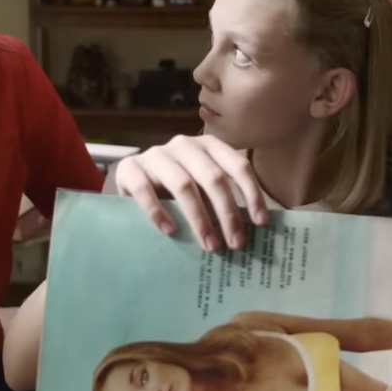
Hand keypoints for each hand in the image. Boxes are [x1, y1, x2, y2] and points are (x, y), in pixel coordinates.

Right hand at [113, 135, 268, 250]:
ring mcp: (156, 154)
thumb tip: (251, 230)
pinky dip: (160, 213)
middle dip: (228, 213)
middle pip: (213, 178)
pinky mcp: (130, 168)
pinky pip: (146, 191)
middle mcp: (184, 145)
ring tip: (210, 245)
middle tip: (236, 242)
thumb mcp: (201, 187)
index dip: (252, 193)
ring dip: (200, 219)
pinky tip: (171, 232)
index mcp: (208, 146)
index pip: (237, 166)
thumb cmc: (174, 188)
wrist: (131, 179)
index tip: (260, 223)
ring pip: (184, 185)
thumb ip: (220, 199)